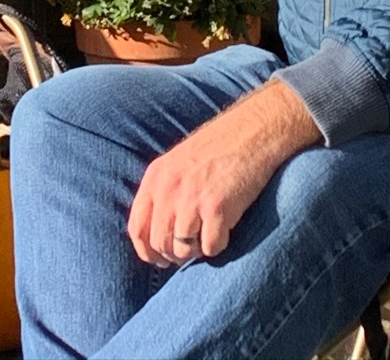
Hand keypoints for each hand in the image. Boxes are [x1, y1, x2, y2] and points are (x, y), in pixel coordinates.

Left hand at [127, 81, 320, 266]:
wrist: (252, 130)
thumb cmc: (218, 148)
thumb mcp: (178, 162)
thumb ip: (164, 192)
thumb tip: (157, 237)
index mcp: (155, 176)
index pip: (137, 228)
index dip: (148, 251)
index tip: (161, 259)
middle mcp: (169, 188)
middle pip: (159, 244)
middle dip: (176, 254)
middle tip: (193, 248)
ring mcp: (191, 198)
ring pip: (183, 250)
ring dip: (198, 251)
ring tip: (211, 233)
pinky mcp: (217, 207)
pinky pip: (211, 248)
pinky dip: (219, 245)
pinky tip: (228, 227)